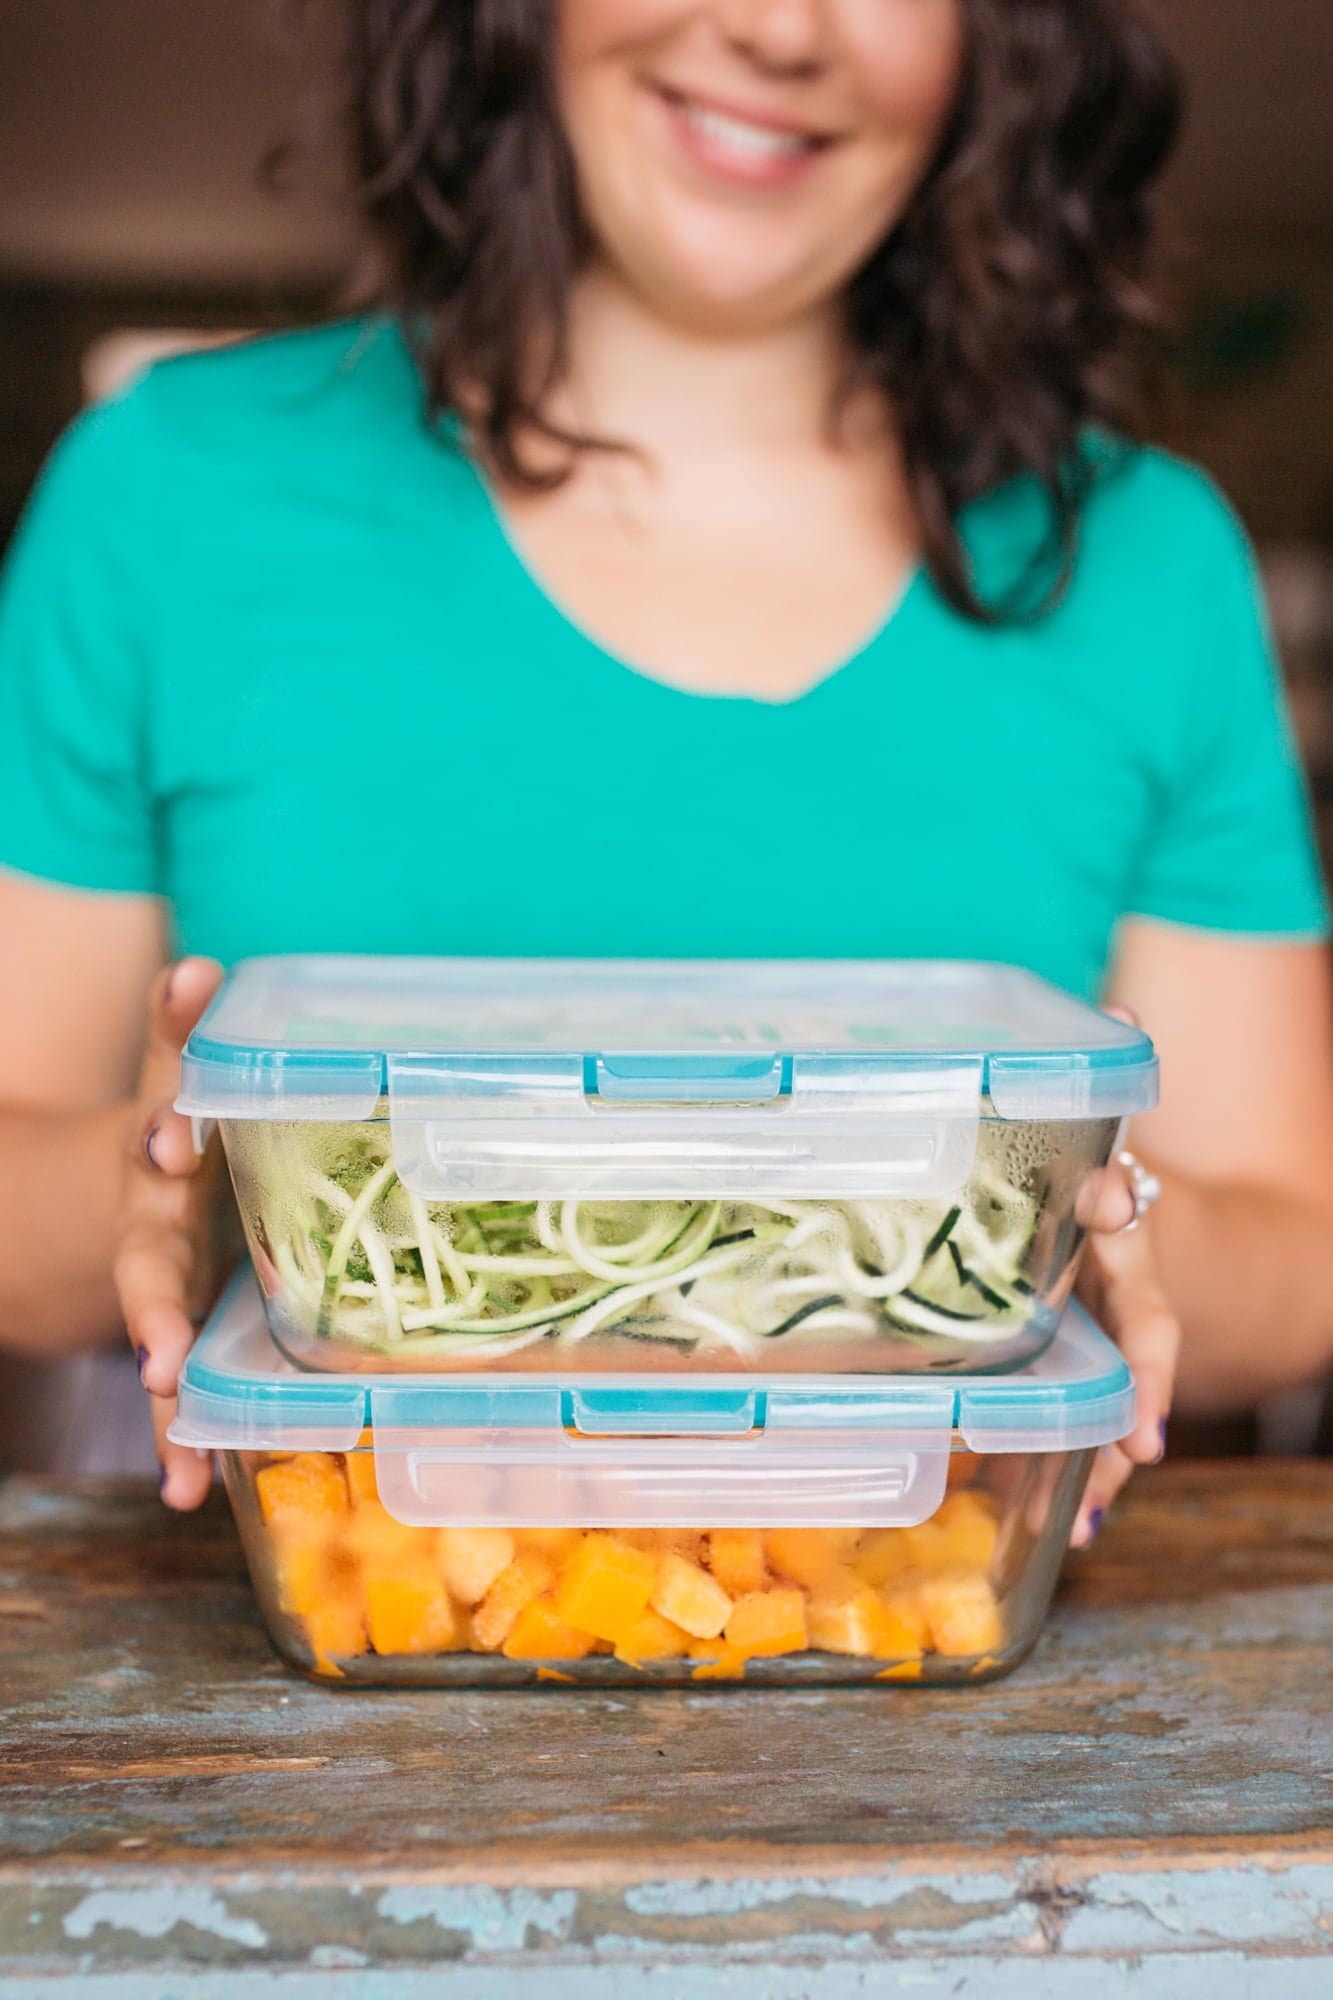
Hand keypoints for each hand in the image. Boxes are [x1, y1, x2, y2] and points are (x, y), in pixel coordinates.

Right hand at [113, 957, 233, 1510]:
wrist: (71, 1213)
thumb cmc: (156, 1139)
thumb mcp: (158, 1083)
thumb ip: (176, 1032)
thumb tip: (200, 967)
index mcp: (160, 1158)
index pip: (161, 1132)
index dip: (168, 1131)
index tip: (175, 1141)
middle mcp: (149, 1229)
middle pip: (148, 1266)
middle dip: (155, 1305)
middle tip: (158, 1348)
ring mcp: (153, 1291)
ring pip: (157, 1349)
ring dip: (168, 1399)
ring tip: (181, 1457)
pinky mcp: (168, 1337)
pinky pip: (174, 1393)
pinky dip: (180, 1440)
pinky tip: (185, 1494)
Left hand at [1068, 1156, 1179, 1545]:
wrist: (1083, 1199)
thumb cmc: (1082, 1192)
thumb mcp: (1094, 1184)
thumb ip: (1101, 1191)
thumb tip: (1112, 1197)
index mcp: (1129, 1279)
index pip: (1149, 1335)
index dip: (1149, 1390)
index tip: (1147, 1446)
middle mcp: (1115, 1327)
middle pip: (1122, 1402)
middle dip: (1108, 1461)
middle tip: (1087, 1518)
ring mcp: (1087, 1354)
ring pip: (1092, 1421)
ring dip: (1079, 1476)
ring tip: (1066, 1535)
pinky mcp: (1050, 1368)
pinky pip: (1053, 1418)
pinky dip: (1037, 1463)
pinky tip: (1020, 1511)